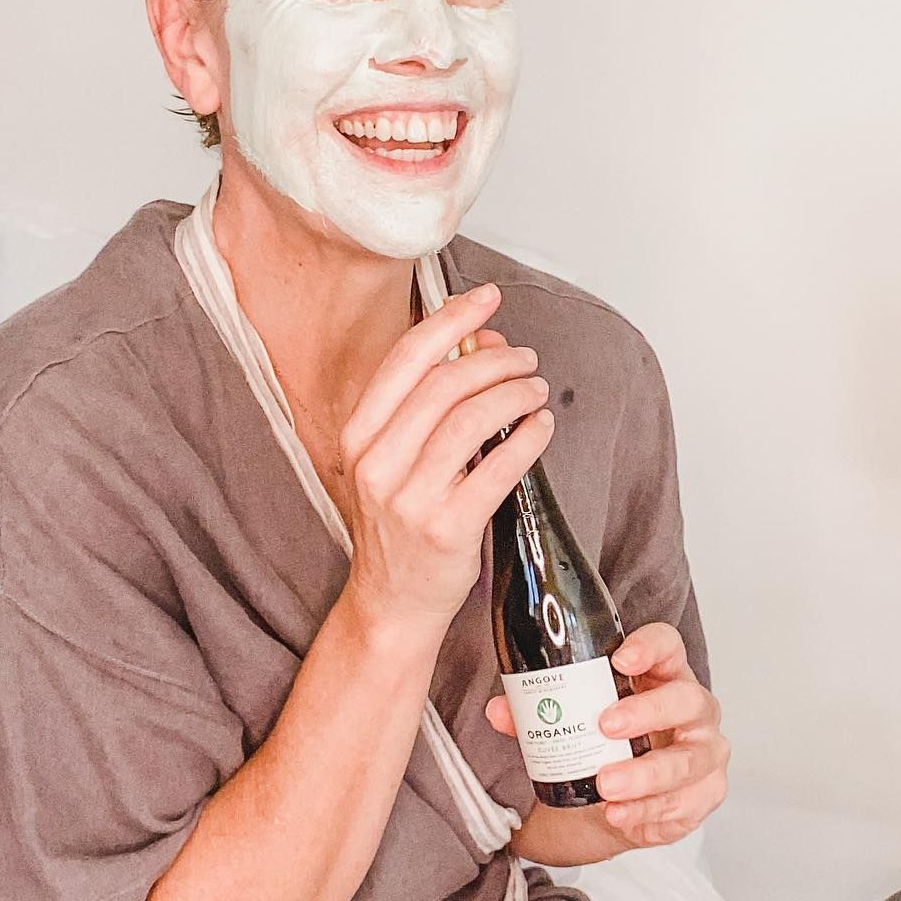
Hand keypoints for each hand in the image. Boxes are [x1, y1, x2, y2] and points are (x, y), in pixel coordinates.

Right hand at [336, 283, 553, 637]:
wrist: (391, 603)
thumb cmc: (398, 525)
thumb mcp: (395, 459)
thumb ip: (430, 403)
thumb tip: (482, 342)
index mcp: (359, 436)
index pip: (408, 358)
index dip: (452, 319)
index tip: (486, 297)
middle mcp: (378, 463)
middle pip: (447, 383)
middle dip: (497, 360)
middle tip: (527, 360)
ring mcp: (411, 498)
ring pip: (473, 419)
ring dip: (516, 393)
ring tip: (537, 390)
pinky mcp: (448, 528)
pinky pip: (499, 468)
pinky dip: (529, 438)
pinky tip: (542, 427)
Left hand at [486, 622, 729, 847]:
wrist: (615, 801)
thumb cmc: (605, 745)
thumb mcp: (574, 722)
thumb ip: (537, 714)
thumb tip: (499, 710)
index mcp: (663, 675)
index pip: (668, 646)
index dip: (650, 647)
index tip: (620, 659)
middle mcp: (693, 709)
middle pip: (686, 700)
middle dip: (648, 712)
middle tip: (605, 726)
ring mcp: (704, 752)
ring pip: (689, 759)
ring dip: (645, 774)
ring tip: (606, 784)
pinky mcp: (704, 794)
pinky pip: (684, 804)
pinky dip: (648, 811)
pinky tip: (618, 814)